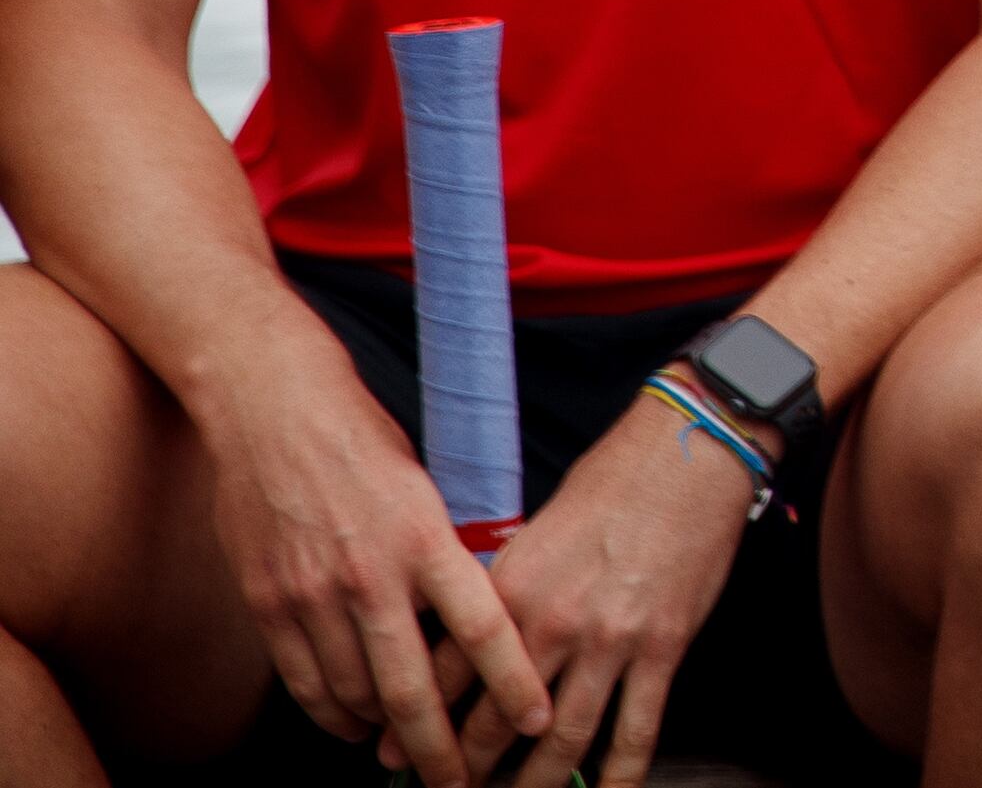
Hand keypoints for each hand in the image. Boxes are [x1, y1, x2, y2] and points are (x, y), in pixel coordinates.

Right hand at [191, 340, 551, 786]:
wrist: (274, 408)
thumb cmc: (363, 440)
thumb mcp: (430, 488)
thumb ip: (447, 552)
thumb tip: (479, 605)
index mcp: (427, 539)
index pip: (485, 629)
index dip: (513, 684)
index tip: (536, 722)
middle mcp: (371, 576)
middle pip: (411, 690)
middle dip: (440, 750)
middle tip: (460, 784)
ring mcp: (312, 595)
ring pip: (355, 696)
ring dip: (384, 734)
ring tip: (411, 754)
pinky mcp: (268, 604)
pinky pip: (305, 682)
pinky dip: (332, 715)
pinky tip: (352, 725)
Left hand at [431, 390, 765, 787]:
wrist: (688, 452)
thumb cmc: (612, 483)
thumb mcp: (535, 535)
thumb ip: (503, 594)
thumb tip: (471, 645)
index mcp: (509, 591)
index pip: (445, 678)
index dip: (416, 728)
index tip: (397, 760)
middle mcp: (552, 625)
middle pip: (496, 725)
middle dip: (467, 771)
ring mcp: (610, 642)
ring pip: (562, 742)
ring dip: (534, 784)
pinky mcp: (663, 647)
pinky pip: (637, 729)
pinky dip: (621, 774)